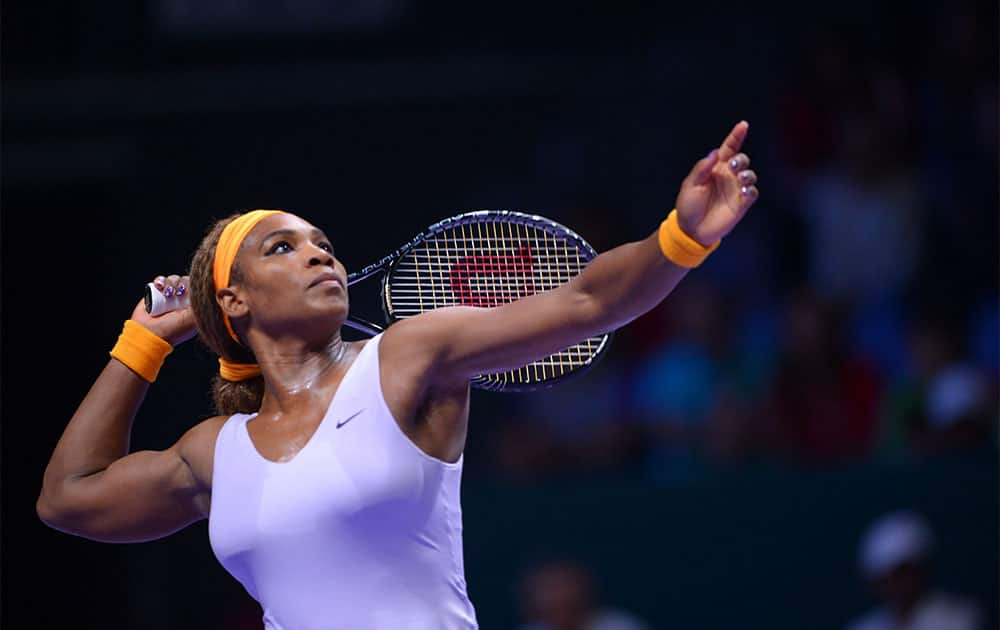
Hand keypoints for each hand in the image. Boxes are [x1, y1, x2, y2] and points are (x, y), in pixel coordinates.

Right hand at [129, 275, 196, 345]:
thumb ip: (203, 307)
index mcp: (193, 307)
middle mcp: (182, 301)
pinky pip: (160, 280)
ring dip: (170, 283)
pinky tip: (159, 286)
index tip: (189, 291)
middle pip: (186, 281)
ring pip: (174, 279)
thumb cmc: (172, 330)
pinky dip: (160, 281)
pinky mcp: (155, 293)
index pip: (198, 289)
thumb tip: (213, 294)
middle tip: (178, 293)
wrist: (148, 333)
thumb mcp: (192, 320)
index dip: (195, 286)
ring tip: (166, 294)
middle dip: (182, 284)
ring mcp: (169, 296)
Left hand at [674, 120, 759, 245]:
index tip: (743, 125)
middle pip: (742, 160)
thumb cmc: (688, 205)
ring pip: (750, 175)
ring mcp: (735, 190)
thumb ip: (702, 168)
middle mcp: (727, 176)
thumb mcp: (691, 184)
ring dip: (747, 173)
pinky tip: (744, 191)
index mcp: (715, 168)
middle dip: (741, 159)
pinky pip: (752, 192)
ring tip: (741, 177)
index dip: (736, 136)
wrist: (691, 229)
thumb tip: (715, 152)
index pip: (729, 148)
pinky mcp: (741, 204)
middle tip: (733, 165)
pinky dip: (750, 189)